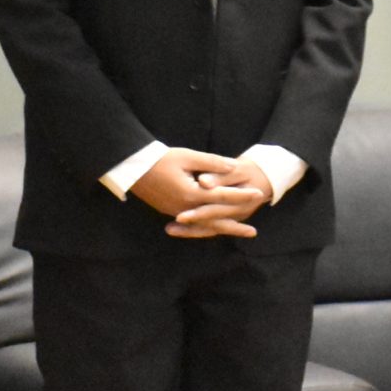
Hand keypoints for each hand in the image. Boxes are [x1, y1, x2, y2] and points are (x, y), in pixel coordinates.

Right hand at [132, 149, 265, 239]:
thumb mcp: (188, 156)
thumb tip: (234, 167)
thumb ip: (212, 163)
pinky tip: (215, 229)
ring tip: (238, 234)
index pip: (222, 196)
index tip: (258, 194)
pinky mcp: (170, 211)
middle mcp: (184, 208)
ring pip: (203, 226)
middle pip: (214, 220)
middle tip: (254, 231)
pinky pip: (192, 224)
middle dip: (235, 225)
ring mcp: (176, 212)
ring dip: (222, 230)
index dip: (241, 195)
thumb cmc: (160, 159)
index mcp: (190, 193)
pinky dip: (206, 228)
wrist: (133, 168)